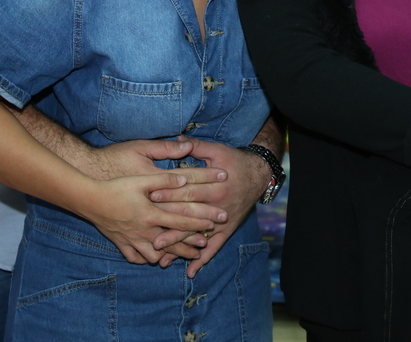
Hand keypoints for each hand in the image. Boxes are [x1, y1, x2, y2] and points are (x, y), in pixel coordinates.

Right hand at [73, 171, 222, 265]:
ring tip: (183, 255)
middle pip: (172, 242)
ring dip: (170, 255)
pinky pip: (135, 257)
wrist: (88, 199)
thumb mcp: (141, 179)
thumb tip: (185, 178)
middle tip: (205, 246)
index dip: (199, 222)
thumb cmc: (115, 186)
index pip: (181, 220)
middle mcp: (144, 230)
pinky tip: (153, 257)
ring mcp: (132, 239)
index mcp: (151, 213)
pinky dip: (146, 258)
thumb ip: (164, 179)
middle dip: (190, 245)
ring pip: (155, 254)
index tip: (214, 224)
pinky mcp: (121, 243)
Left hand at [149, 137, 269, 274]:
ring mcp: (222, 220)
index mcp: (214, 186)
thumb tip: (177, 139)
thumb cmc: (235, 161)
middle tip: (151, 239)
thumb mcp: (217, 150)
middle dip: (170, 228)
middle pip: (190, 218)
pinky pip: (214, 247)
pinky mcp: (227, 228)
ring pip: (199, 236)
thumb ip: (196, 146)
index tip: (151, 199)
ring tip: (162, 260)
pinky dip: (203, 259)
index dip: (170, 195)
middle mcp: (218, 206)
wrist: (259, 174)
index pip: (188, 192)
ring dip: (181, 249)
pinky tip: (190, 271)